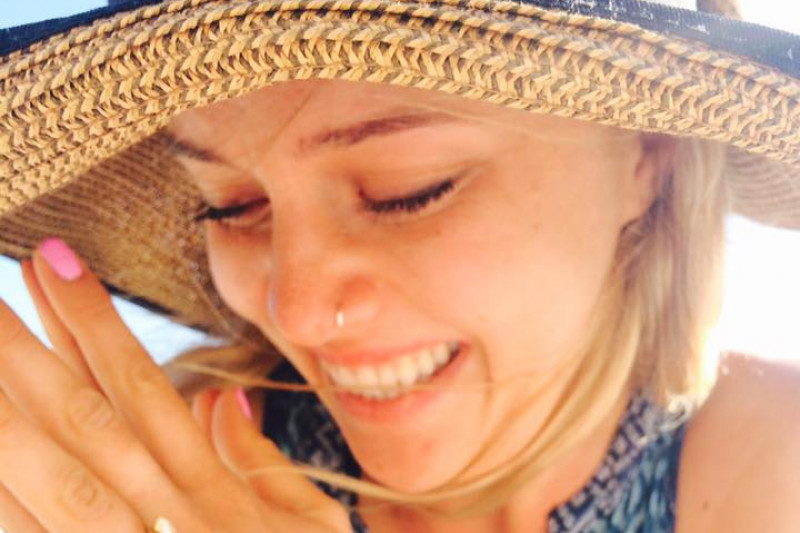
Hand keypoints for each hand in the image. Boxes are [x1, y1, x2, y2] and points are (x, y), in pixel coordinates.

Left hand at [0, 238, 350, 532]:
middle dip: (22, 347)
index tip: (56, 262)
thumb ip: (264, 465)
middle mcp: (157, 520)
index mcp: (211, 494)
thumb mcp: (310, 529)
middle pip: (77, 419)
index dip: (95, 323)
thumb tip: (222, 398)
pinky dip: (3, 495)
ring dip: (1, 409)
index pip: (139, 387)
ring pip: (40, 475)